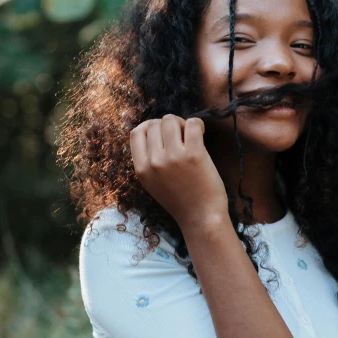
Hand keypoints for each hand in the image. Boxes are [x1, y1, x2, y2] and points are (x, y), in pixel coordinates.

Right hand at [129, 114, 228, 230]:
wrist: (201, 218)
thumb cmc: (179, 200)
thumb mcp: (152, 183)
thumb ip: (147, 160)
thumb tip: (153, 129)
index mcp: (141, 169)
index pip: (136, 132)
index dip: (149, 127)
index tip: (162, 133)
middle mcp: (154, 162)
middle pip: (155, 124)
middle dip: (168, 125)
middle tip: (180, 136)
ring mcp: (174, 157)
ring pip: (171, 120)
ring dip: (181, 123)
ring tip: (190, 135)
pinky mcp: (194, 154)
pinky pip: (192, 123)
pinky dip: (197, 124)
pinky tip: (201, 133)